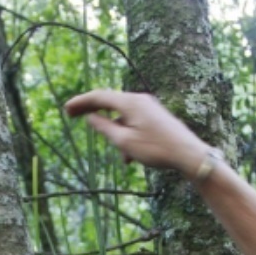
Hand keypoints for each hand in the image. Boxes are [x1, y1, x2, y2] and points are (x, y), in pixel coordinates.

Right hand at [65, 89, 207, 175]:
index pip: (99, 97)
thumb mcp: (124, 142)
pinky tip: (131, 158)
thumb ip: (105, 128)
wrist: (189, 154)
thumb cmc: (156, 149)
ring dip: (116, 134)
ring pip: (123, 116)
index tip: (66, 109)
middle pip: (109, 102)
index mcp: (130, 102)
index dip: (81, 102)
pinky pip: (134, 122)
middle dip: (92, 110)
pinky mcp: (156, 116)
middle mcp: (139, 100)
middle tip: (72, 114)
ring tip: (122, 157)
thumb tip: (91, 117)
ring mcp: (149, 107)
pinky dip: (127, 135)